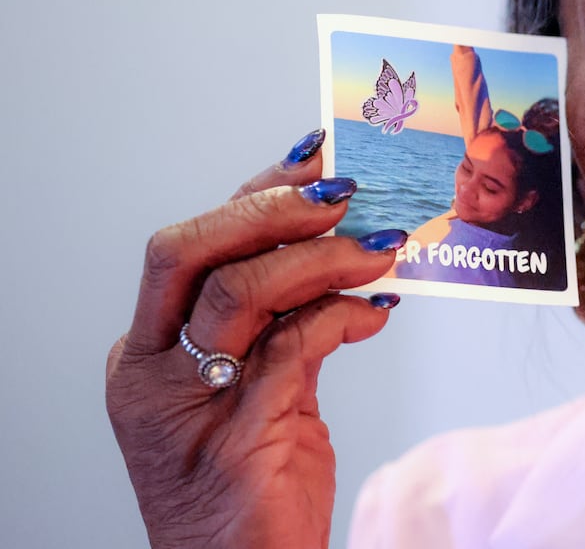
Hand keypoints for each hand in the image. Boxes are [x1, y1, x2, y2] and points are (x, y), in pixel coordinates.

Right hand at [106, 130, 406, 548]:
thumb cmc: (254, 485)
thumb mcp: (264, 387)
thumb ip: (287, 320)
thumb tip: (349, 247)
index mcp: (147, 353)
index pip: (188, 248)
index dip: (252, 194)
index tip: (315, 158)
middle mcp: (151, 375)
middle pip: (187, 253)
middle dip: (269, 209)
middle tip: (344, 193)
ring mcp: (185, 410)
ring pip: (236, 293)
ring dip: (318, 256)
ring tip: (380, 245)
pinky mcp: (237, 441)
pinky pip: (290, 350)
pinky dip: (341, 316)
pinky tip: (378, 311)